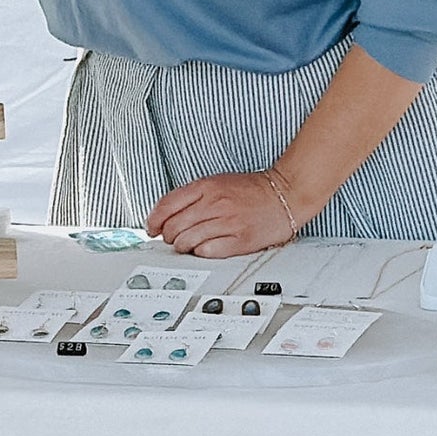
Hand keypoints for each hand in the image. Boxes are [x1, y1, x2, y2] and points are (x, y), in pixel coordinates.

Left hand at [147, 171, 302, 257]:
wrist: (284, 195)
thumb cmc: (251, 191)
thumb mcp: (217, 183)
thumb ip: (191, 196)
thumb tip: (165, 216)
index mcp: (206, 187)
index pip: (167, 205)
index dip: (154, 220)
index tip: (152, 228)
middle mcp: (214, 204)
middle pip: (174, 227)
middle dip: (169, 236)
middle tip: (174, 238)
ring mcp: (227, 223)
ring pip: (187, 241)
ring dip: (183, 246)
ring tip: (190, 244)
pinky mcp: (239, 241)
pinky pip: (207, 252)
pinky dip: (201, 253)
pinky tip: (206, 248)